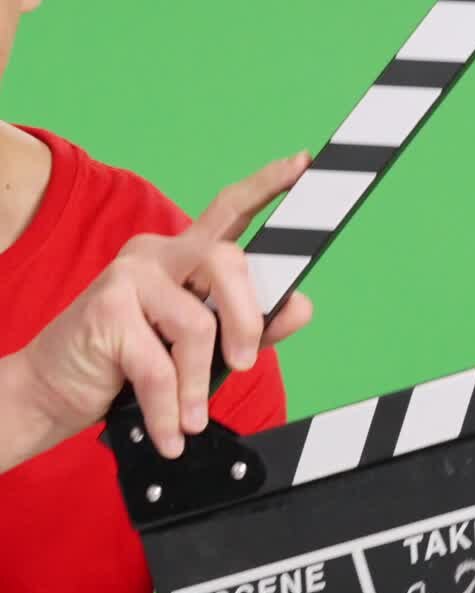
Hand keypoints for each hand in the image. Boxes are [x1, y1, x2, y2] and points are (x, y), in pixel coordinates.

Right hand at [17, 154, 312, 460]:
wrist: (52, 390)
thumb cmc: (128, 364)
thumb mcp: (198, 349)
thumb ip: (251, 327)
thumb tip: (301, 306)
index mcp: (184, 255)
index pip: (229, 208)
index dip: (268, 184)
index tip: (303, 161)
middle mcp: (157, 253)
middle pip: (227, 262)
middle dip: (247, 319)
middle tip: (243, 364)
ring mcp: (129, 276)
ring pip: (197, 323)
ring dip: (199, 382)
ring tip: (191, 417)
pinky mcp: (107, 309)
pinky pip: (160, 366)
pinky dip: (169, 408)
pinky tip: (169, 431)